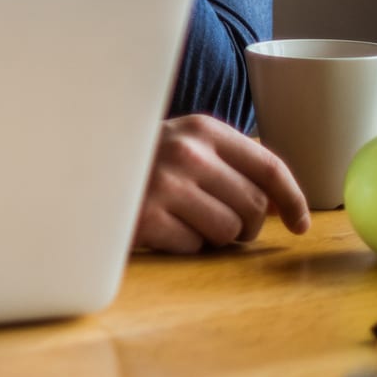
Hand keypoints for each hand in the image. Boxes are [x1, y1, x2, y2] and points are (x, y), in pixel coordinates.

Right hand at [136, 114, 310, 253]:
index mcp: (202, 129)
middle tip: (218, 222)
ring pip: (230, 231)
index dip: (292, 199)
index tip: (300, 224)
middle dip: (247, 224)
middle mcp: (188, 153)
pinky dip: (183, 245)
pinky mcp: (147, 218)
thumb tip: (281, 203)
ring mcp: (166, 185)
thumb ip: (228, 163)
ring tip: (185, 221)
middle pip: (254, 206)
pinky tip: (160, 227)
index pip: (268, 165)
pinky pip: (194, 247)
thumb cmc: (140, 163)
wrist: (76, 167)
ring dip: (214, 236)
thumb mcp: (183, 146)